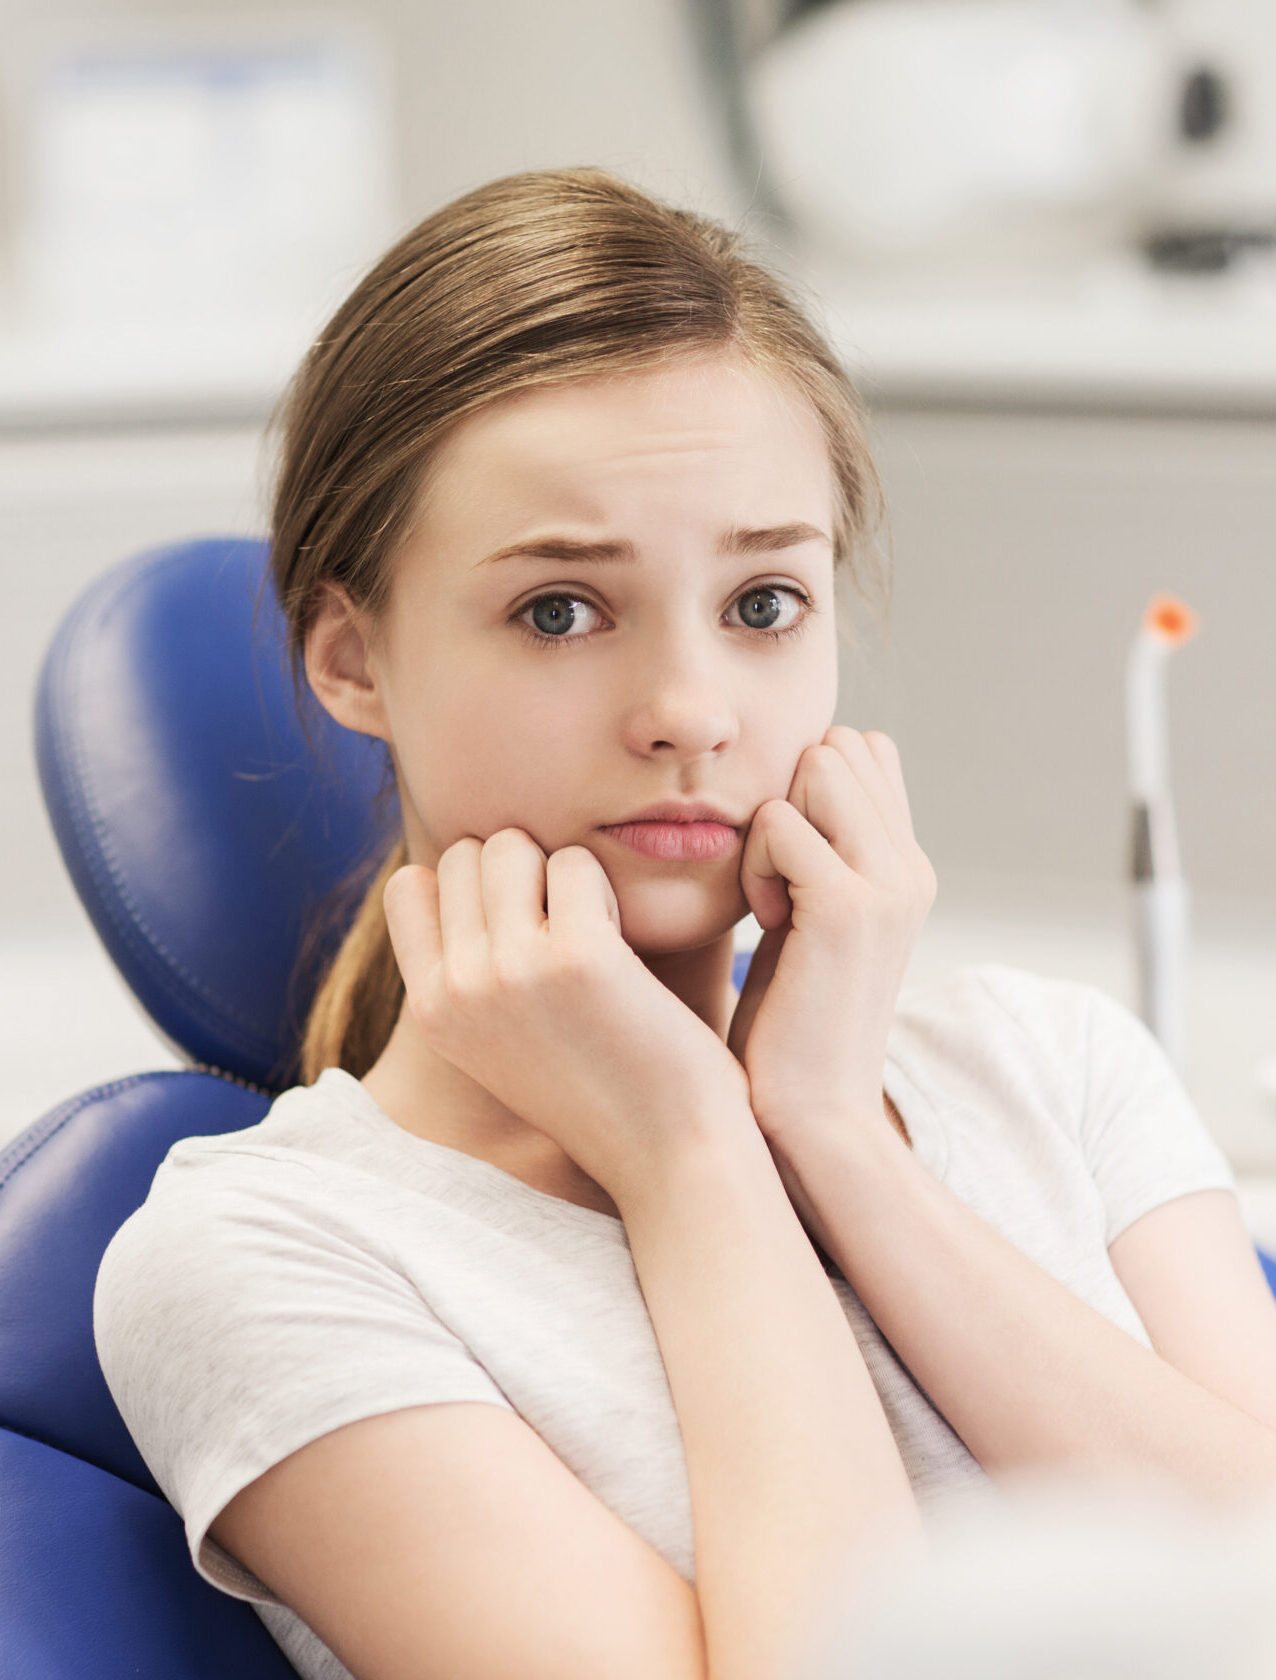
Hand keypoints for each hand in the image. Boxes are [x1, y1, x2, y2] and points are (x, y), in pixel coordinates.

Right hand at [382, 830, 753, 1200]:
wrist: (672, 1157)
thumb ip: (473, 969)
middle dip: (523, 869)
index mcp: (431, 1012)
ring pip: (513, 845)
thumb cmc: (603, 1090)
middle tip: (568, 925)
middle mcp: (457, 990)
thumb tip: (464, 866)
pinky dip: (608, 888)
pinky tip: (626, 942)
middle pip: (468, 853)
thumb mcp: (503, 1040)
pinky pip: (577, 863)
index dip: (470, 884)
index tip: (521, 922)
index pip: (409, 887)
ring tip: (595, 929)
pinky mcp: (576, 957)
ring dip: (562, 870)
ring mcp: (510, 972)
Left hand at [726, 727, 936, 1149]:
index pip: (865, 750)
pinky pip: (780, 821)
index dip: (808, 785)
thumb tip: (796, 780)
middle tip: (777, 880)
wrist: (810, 1115)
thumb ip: (820, 854)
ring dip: (773, 823)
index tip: (789, 863)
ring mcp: (889, 884)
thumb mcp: (811, 922)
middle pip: (842, 746)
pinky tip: (765, 920)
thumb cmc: (789, 1024)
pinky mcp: (849, 908)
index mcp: (906, 867)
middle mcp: (910, 867)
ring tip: (772, 899)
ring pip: (818, 766)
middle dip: (790, 793)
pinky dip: (755, 862)